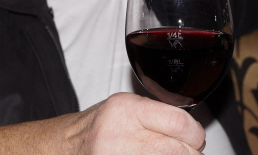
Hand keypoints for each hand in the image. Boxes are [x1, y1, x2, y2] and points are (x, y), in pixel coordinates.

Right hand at [0, 93, 205, 154]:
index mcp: (125, 110)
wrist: (61, 147)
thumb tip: (193, 132)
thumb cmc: (98, 126)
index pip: (179, 122)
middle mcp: (118, 137)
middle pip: (177, 151)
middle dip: (190, 153)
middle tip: (189, 151)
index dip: (195, 134)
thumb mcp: (126, 107)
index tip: (196, 138)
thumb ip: (158, 115)